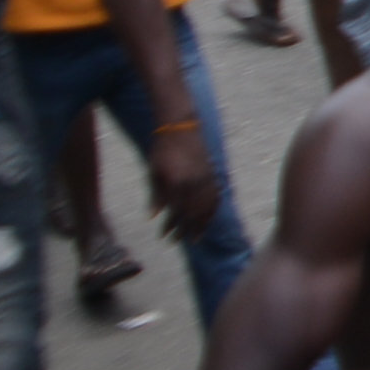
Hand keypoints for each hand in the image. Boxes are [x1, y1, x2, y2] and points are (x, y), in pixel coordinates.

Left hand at [147, 124, 220, 238]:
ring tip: (196, 237)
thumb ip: (156, 196)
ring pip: (207, 208)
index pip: (176, 212)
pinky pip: (216, 197)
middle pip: (193, 214)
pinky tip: (207, 218)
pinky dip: (212, 210)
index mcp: (178, 183)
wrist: (181, 128)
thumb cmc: (163, 151)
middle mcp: (195, 183)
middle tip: (178, 241)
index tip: (164, 236)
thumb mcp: (154, 173)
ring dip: (202, 224)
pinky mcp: (212, 174)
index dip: (170, 226)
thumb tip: (153, 216)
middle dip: (185, 230)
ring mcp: (206, 179)